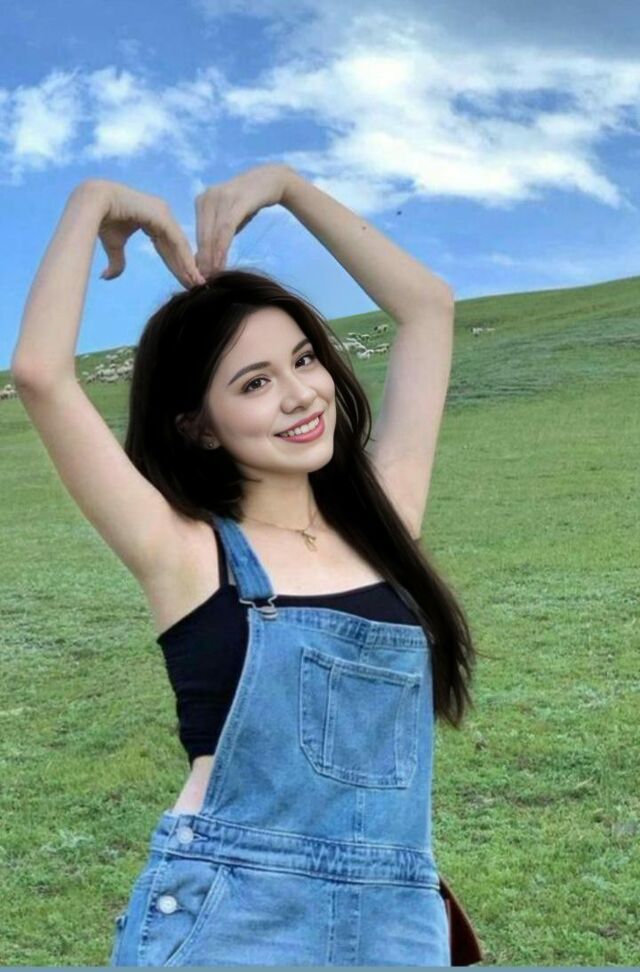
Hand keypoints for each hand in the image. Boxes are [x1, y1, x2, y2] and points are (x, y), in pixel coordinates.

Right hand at [86, 179, 204, 288]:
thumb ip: (118, 261)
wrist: (93, 203)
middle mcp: (162, 215)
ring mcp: (164, 214)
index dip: (177, 265)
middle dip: (186, 268)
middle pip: (177, 247)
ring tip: (197, 283)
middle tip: (196, 286)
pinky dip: (184, 257)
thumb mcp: (114, 246)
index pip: (169, 246)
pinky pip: (176, 241)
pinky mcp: (162, 216)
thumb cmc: (103, 220)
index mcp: (154, 219)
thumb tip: (106, 277)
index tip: (185, 281)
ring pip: (180, 245)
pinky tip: (191, 272)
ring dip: (188, 265)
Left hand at [194, 164, 292, 276]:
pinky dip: (222, 248)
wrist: (272, 180)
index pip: (198, 234)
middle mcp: (207, 197)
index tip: (199, 276)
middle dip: (203, 260)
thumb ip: (217, 235)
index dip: (199, 257)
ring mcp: (220, 197)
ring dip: (212, 257)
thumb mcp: (230, 219)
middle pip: (203, 236)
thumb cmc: (250, 203)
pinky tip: (221, 262)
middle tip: (203, 281)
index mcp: (202, 202)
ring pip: (213, 234)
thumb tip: (202, 260)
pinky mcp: (235, 201)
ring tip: (212, 275)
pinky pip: (225, 229)